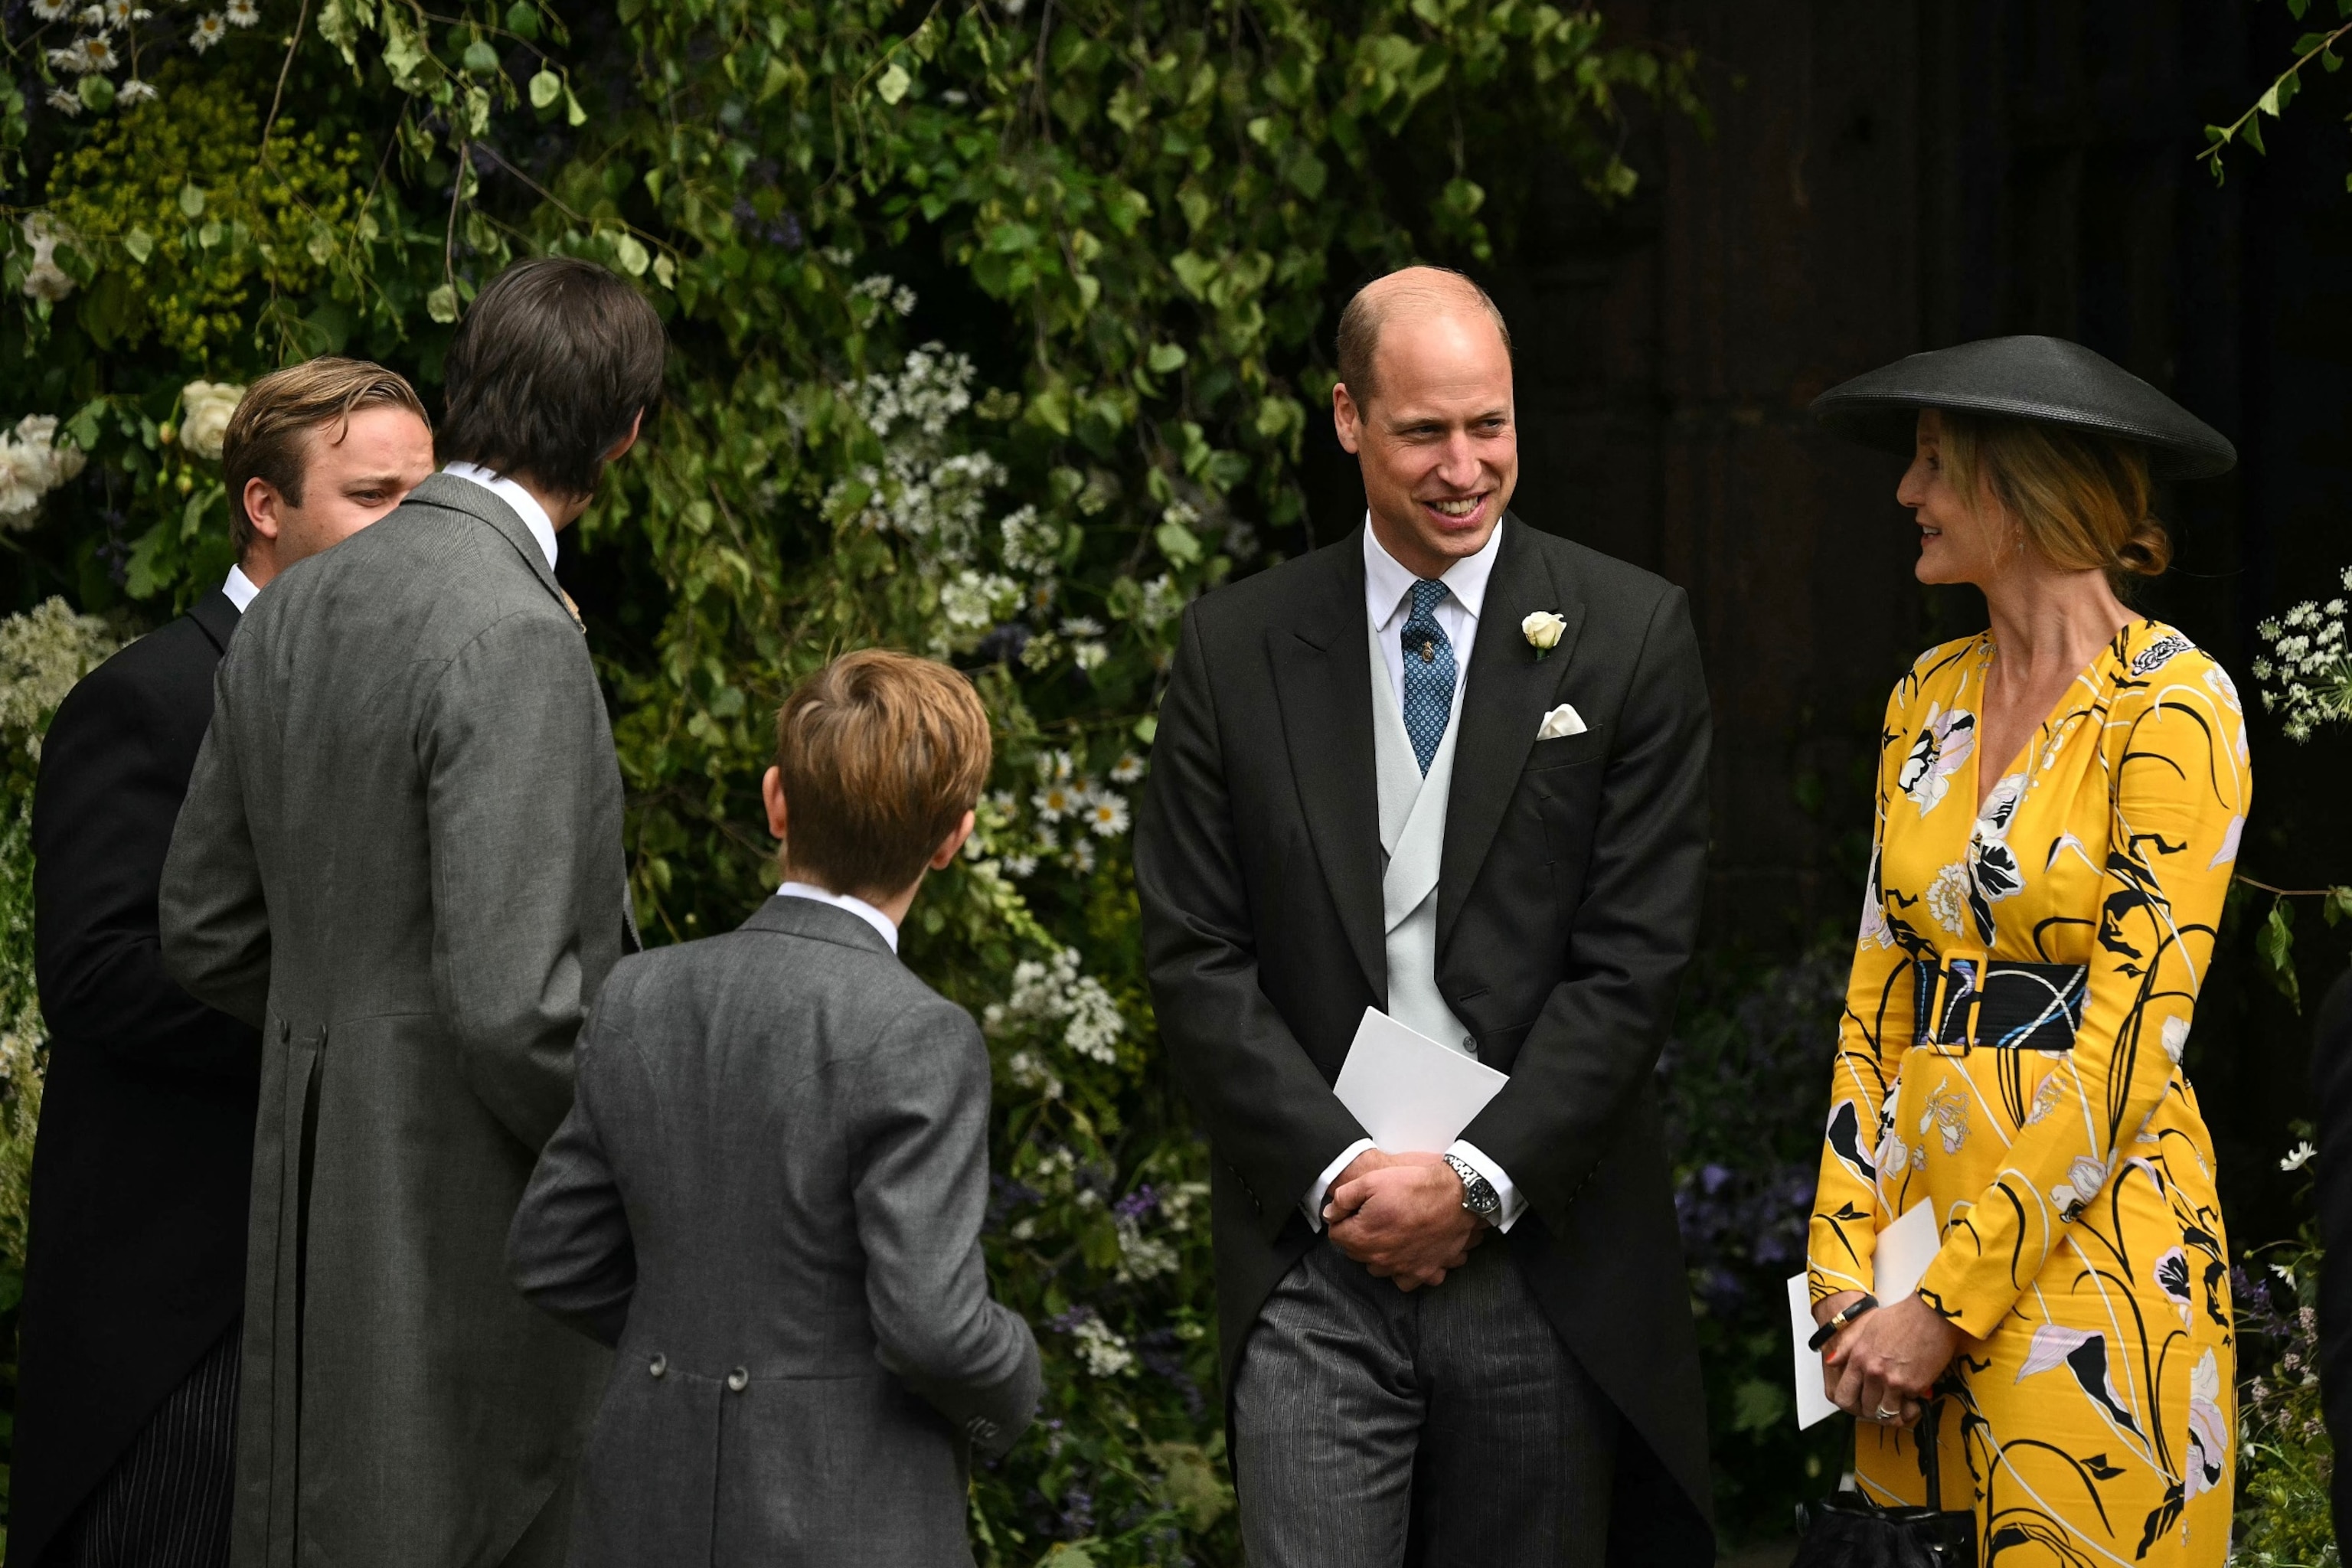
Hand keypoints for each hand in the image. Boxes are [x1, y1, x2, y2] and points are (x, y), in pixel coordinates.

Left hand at [1324, 1150, 1484, 1290]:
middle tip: (1374, 1216)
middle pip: (1357, 1253)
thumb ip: (1344, 1198)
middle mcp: (1382, 1260)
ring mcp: (1405, 1269)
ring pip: (1379, 1269)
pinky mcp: (1426, 1271)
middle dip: (1359, 1236)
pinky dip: (1405, 1270)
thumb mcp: (1371, 1180)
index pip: (1337, 1236)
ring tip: (1390, 1233)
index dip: (1342, 1219)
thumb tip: (1331, 1213)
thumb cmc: (1415, 1186)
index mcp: (1365, 1237)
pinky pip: (1407, 1280)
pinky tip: (1407, 1253)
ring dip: (1380, 1254)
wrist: (1457, 1196)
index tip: (1354, 1209)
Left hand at [1823, 1293, 1960, 1426]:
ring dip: (1894, 1409)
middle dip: (1875, 1409)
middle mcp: (1873, 1372)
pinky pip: (1909, 1405)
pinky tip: (1915, 1392)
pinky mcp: (1915, 1386)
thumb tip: (1831, 1362)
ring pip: (1887, 1413)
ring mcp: (1894, 1381)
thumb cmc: (1899, 1317)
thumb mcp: (1866, 1328)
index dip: (1852, 1405)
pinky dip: (1911, 1402)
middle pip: (1866, 1409)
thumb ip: (1847, 1349)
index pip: (1844, 1397)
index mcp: (1858, 1358)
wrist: (1929, 1313)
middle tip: (1885, 1402)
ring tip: (1901, 1401)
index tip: (1861, 1402)